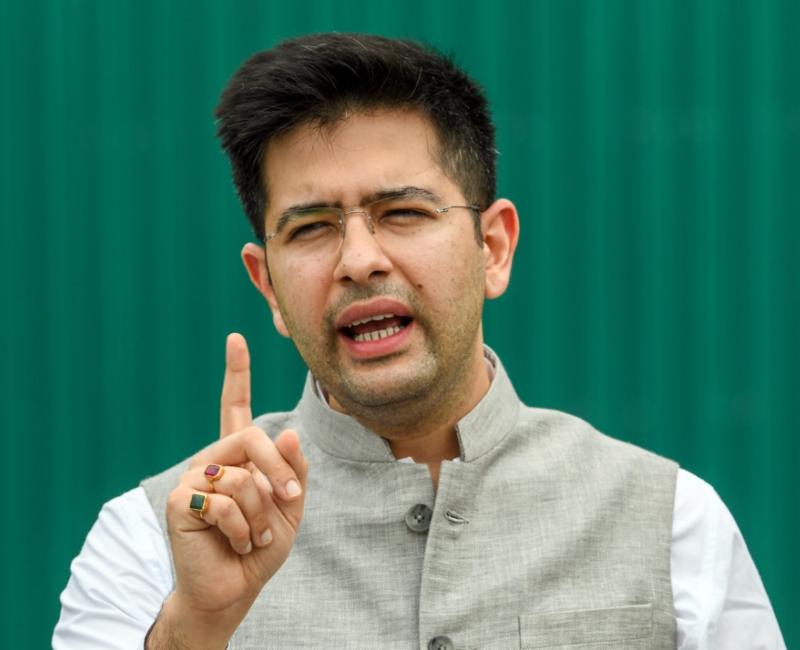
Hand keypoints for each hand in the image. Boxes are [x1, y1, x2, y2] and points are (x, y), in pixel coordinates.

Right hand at [149, 333, 306, 648]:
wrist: (233, 588)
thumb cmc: (260, 546)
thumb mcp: (289, 507)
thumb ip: (293, 472)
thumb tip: (291, 433)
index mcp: (237, 456)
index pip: (235, 406)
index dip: (237, 372)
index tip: (236, 338)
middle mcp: (213, 459)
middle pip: (254, 438)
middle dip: (279, 474)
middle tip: (288, 505)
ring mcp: (193, 477)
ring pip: (243, 477)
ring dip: (260, 516)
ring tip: (250, 536)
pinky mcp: (181, 500)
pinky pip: (225, 501)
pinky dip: (241, 528)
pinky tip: (233, 542)